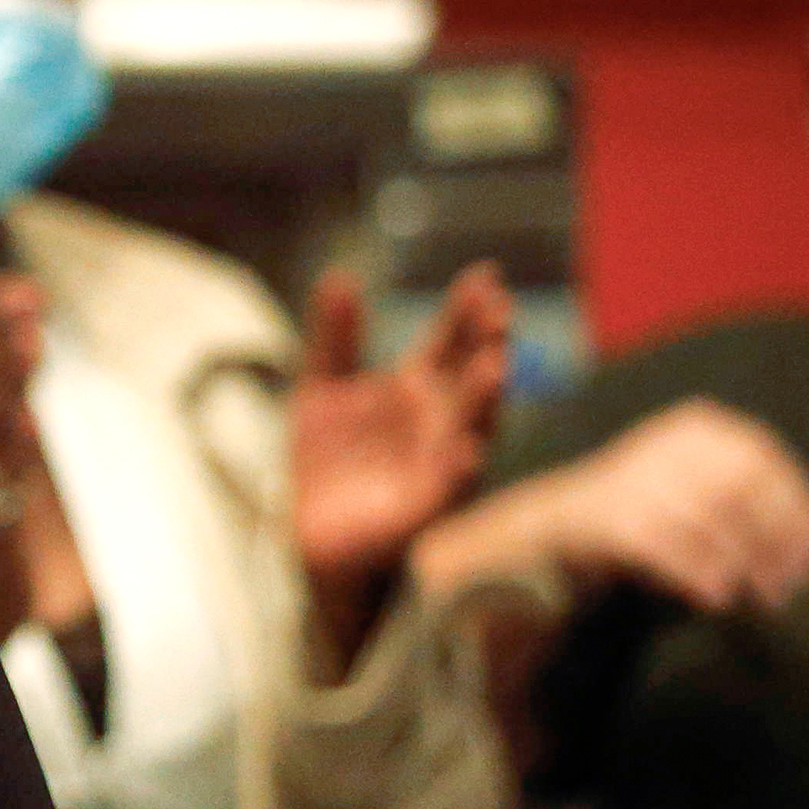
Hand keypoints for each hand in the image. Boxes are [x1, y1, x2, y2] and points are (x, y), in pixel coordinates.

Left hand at [292, 261, 512, 598]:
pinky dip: (460, 471)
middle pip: (469, 376)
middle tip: (498, 312)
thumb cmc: (327, 460)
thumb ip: (335, 338)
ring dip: (483, 399)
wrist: (309, 533)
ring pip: (471, 428)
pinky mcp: (424, 509)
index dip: (466, 309)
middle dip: (486, 345)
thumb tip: (341, 276)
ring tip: (494, 365)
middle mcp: (438, 421)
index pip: (450, 341)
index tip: (485, 275)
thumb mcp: (321, 389)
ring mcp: (437, 463)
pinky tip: (467, 451)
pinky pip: (449, 489)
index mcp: (416, 387)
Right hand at [413, 397, 808, 616]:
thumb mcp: (695, 487)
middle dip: (776, 541)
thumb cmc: (637, 514)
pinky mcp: (612, 516)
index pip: (766, 461)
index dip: (798, 509)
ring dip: (745, 563)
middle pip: (744, 489)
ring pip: (714, 518)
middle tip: (789, 586)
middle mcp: (669, 443)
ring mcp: (637, 477)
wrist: (547, 525)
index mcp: (698, 427)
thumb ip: (744, 501)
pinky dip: (701, 574)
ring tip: (759, 596)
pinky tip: (716, 596)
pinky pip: (673, 548)